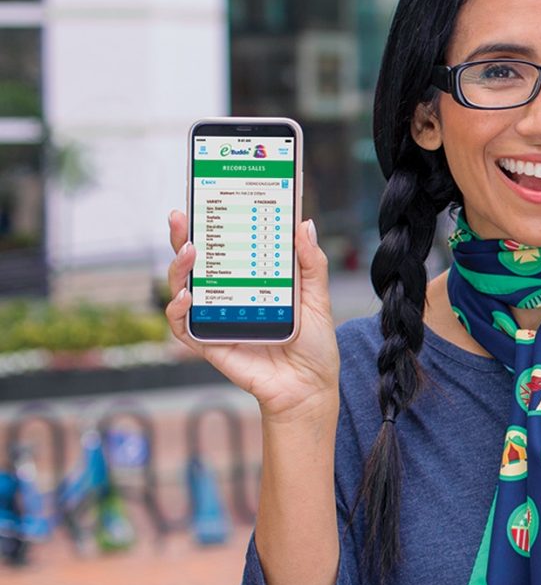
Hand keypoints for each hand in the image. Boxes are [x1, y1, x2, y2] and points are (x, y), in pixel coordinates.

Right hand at [164, 209, 341, 424]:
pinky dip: (177, 309)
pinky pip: (182, 325)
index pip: (225, 246)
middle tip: (181, 215)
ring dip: (178, 267)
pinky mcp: (208, 343)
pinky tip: (186, 296)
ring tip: (190, 251)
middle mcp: (227, 296)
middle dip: (182, 236)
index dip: (212, 223)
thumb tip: (303, 223)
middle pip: (195, 262)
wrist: (309, 387)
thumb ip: (311, 263)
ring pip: (180, 287)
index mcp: (251, 280)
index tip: (205, 197)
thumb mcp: (317, 298)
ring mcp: (214, 318)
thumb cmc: (313, 345)